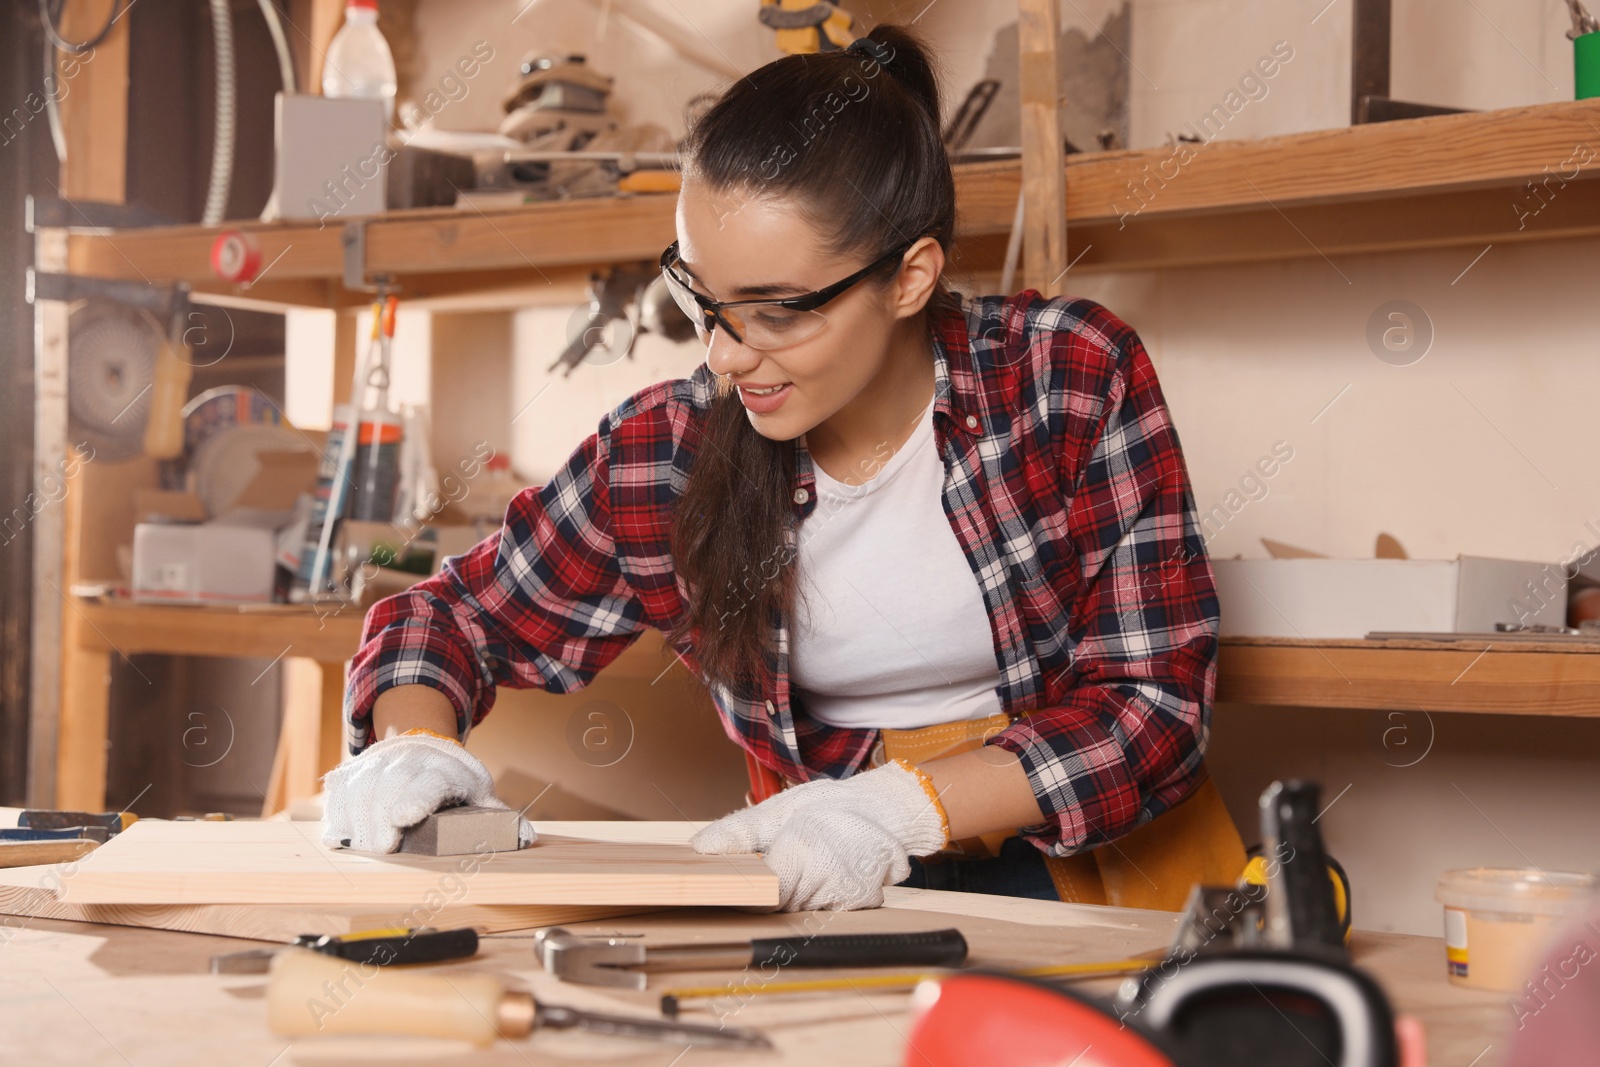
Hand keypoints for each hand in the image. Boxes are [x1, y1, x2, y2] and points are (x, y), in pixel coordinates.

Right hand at [321, 732, 535, 852]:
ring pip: (361, 789)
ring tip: (367, 845)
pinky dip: (337, 815)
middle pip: (389, 788)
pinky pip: (339, 792)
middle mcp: (406, 762)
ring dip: (359, 821)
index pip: (429, 783)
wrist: (422, 746)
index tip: (404, 816)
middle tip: (384, 845)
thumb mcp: (479, 794)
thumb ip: (497, 817)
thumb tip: (525, 835)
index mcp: (442, 770)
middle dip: (382, 818)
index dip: (417, 798)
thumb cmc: (453, 779)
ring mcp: (376, 765)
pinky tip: (342, 836)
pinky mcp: (352, 773)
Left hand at [692, 761, 947, 910]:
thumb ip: (739, 832)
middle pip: (779, 905)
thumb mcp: (780, 808)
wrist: (886, 808)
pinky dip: (818, 897)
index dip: (746, 891)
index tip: (736, 883)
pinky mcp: (861, 907)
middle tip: (774, 862)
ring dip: (796, 893)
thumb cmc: (834, 804)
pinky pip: (825, 911)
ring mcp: (848, 898)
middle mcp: (827, 881)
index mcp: (803, 853)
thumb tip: (700, 848)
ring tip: (804, 863)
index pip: (760, 894)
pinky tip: (822, 874)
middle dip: (770, 889)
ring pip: (801, 910)